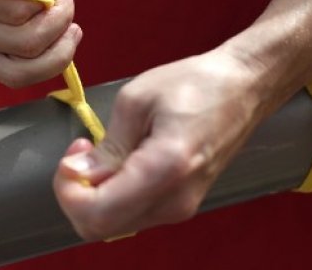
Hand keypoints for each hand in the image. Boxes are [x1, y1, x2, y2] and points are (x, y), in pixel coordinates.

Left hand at [52, 48, 265, 240]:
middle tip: (82, 153)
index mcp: (164, 169)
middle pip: (101, 228)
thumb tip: (77, 173)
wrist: (243, 88)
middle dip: (77, 195)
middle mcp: (176, 200)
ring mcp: (182, 207)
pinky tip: (122, 161)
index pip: (98, 214)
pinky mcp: (183, 203)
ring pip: (116, 224)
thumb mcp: (137, 99)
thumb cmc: (196, 83)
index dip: (68, 191)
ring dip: (95, 195)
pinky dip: (115, 195)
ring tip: (102, 151)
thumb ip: (107, 145)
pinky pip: (134, 213)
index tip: (71, 156)